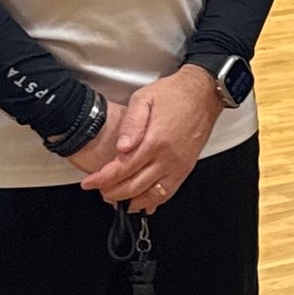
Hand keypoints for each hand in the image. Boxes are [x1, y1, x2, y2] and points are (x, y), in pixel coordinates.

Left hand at [78, 66, 223, 211]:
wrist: (204, 92)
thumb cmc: (174, 93)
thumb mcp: (145, 97)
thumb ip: (131, 123)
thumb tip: (121, 147)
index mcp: (155, 140)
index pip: (123, 169)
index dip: (102, 179)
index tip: (89, 183)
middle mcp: (167, 157)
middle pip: (134, 186)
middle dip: (112, 193)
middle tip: (100, 190)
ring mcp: (178, 165)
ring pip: (151, 195)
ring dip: (131, 201)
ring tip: (117, 198)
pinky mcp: (186, 168)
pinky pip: (168, 193)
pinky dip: (153, 202)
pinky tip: (142, 202)